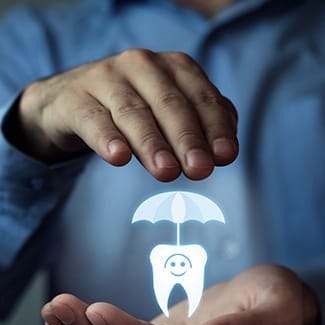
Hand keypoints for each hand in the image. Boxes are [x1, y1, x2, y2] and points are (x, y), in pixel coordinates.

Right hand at [13, 50, 237, 180]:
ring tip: (166, 171)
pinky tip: (118, 157)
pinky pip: (93, 119)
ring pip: (134, 113)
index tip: (224, 157)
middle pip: (169, 104)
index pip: (202, 98)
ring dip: (152, 143)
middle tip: (199, 169)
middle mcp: (142, 66)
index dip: (216, 128)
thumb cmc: (134, 108)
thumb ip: (201, 124)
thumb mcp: (170, 112)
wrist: (73, 99)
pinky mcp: (75, 98)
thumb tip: (224, 151)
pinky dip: (107, 138)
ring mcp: (105, 78)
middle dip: (187, 138)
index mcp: (173, 68)